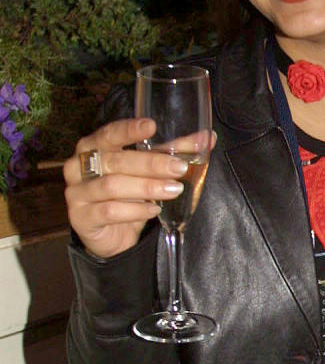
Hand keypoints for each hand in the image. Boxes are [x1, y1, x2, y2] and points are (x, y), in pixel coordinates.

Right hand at [64, 118, 188, 258]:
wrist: (111, 236)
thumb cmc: (127, 197)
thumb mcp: (149, 172)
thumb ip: (173, 153)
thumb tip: (208, 139)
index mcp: (92, 147)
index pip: (108, 133)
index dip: (128, 129)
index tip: (151, 126)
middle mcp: (78, 166)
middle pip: (116, 160)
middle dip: (151, 164)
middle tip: (179, 169)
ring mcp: (77, 192)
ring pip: (112, 185)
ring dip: (146, 188)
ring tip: (172, 191)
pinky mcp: (80, 217)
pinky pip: (109, 211)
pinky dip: (135, 211)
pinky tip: (153, 211)